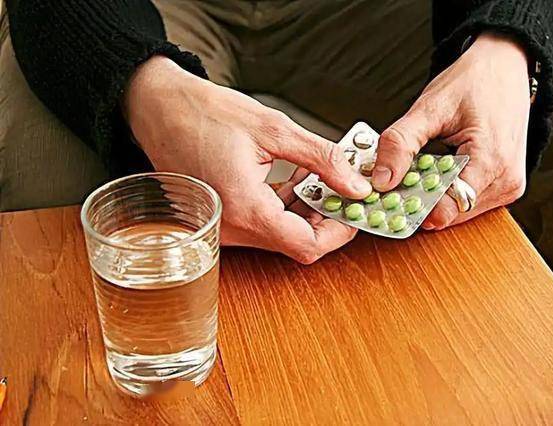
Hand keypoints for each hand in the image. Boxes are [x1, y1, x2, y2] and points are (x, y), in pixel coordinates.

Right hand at [125, 57, 371, 262]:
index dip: (339, 230)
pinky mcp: (221, 220)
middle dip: (325, 215)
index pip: (307, 244)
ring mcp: (224, 228)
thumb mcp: (275, 129)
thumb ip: (323, 159)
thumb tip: (356, 184)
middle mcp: (231, 229)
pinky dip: (286, 205)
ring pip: (281, 234)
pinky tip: (294, 177)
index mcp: (245, 208)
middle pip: (296, 241)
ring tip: (318, 174)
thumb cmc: (205, 114)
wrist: (158, 109)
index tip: (353, 207)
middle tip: (342, 185)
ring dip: (306, 209)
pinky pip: (263, 224)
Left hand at [372, 32, 529, 228]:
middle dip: (421, 200)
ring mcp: (508, 186)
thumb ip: (401, 144)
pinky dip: (448, 192)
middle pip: (451, 212)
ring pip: (458, 211)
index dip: (415, 207)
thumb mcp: (429, 108)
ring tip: (423, 169)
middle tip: (398, 181)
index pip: (448, 207)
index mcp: (491, 160)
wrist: (504, 68)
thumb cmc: (474, 83)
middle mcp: (506, 180)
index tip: (390, 201)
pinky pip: (468, 202)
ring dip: (435, 197)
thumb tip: (381, 180)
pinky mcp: (505, 186)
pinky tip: (438, 171)